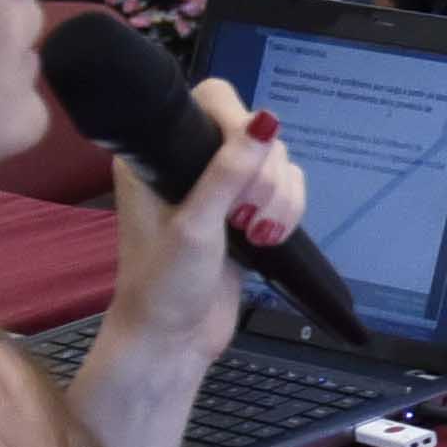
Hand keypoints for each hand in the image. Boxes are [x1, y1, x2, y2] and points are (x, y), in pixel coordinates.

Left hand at [105, 78, 303, 374]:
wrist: (171, 343)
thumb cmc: (164, 286)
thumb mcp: (196, 227)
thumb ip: (229, 172)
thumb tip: (267, 121)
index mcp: (158, 155)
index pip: (213, 103)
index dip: (239, 126)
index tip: (245, 164)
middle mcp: (188, 164)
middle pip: (254, 135)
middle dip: (265, 176)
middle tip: (246, 218)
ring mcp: (219, 190)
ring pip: (276, 165)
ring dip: (280, 198)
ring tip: (258, 235)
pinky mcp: (244, 214)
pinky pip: (284, 191)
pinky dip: (288, 210)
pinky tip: (269, 238)